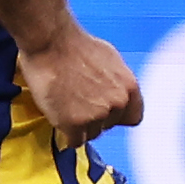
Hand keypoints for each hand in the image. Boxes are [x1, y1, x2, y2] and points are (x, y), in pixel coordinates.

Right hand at [18, 25, 143, 148]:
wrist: (50, 42)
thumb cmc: (74, 45)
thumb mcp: (110, 60)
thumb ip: (116, 82)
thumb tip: (114, 92)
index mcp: (130, 87)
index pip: (134, 118)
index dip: (117, 116)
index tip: (106, 114)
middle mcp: (118, 102)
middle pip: (109, 126)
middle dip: (95, 118)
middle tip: (78, 103)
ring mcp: (97, 114)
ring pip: (92, 134)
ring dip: (80, 125)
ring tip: (66, 105)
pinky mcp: (75, 124)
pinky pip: (75, 141)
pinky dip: (66, 133)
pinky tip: (60, 117)